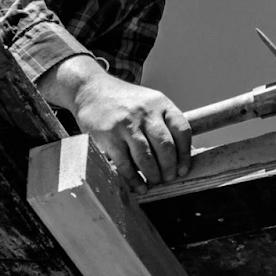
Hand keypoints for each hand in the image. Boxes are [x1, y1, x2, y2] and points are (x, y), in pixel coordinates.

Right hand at [71, 73, 191, 190]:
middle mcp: (145, 112)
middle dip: (169, 168)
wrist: (90, 89)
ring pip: (146, 158)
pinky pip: (125, 164)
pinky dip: (134, 179)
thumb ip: (163, 123)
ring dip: (153, 175)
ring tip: (154, 182)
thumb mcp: (148, 102)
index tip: (183, 170)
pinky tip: (139, 185)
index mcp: (160, 103)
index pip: (182, 131)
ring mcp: (127, 124)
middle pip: (166, 147)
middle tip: (169, 179)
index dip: (185, 154)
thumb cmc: (123, 101)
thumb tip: (178, 157)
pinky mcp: (109, 136)